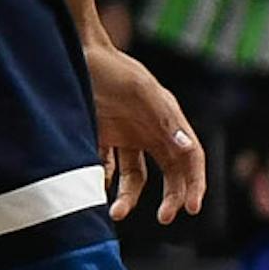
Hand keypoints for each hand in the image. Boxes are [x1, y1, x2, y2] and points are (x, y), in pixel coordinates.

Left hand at [87, 35, 205, 225]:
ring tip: (115, 212)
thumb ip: (163, 118)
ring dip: (129, 197)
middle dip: (171, 197)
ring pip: (136, 177)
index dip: (195, 183)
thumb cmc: (110, 68)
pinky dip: (105, 183)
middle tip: (164, 217)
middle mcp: (150, 130)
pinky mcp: (101, 138)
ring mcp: (125, 136)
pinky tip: (96, 191)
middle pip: (170, 172)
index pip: (191, 157)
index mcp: (167, 119)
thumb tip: (185, 149)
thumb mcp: (139, 90)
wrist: (73, 52)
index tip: (191, 208)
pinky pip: (108, 169)